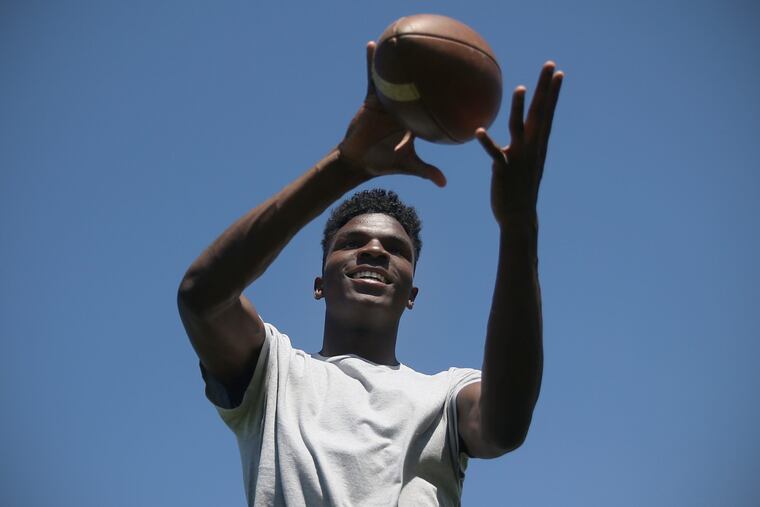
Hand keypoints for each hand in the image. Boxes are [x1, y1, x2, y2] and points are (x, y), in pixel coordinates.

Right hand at [338, 42, 446, 186]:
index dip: (444, 95)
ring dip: (399, 60)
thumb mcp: (408, 165)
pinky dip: (373, 62)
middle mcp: (403, 108)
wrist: (360, 160)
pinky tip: (374, 46)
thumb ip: (426, 171)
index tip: (458, 83)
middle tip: (441, 53)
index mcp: (414, 120)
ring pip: (396, 78)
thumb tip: (444, 183)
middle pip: (417, 87)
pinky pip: (374, 77)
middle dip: (426, 71)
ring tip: (405, 38)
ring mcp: (388, 102)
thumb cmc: (384, 162)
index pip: (432, 105)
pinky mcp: (372, 98)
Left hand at [476, 62, 562, 223]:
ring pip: (519, 128)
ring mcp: (519, 158)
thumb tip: (517, 130)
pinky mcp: (503, 169)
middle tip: (551, 65)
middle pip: (539, 113)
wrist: (519, 215)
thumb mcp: (525, 162)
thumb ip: (522, 144)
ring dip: (519, 109)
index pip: (547, 114)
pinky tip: (478, 131)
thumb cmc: (520, 188)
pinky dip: (487, 143)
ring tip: (519, 88)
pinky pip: (494, 154)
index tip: (558, 73)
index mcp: (538, 145)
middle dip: (545, 89)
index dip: (552, 93)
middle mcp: (532, 148)